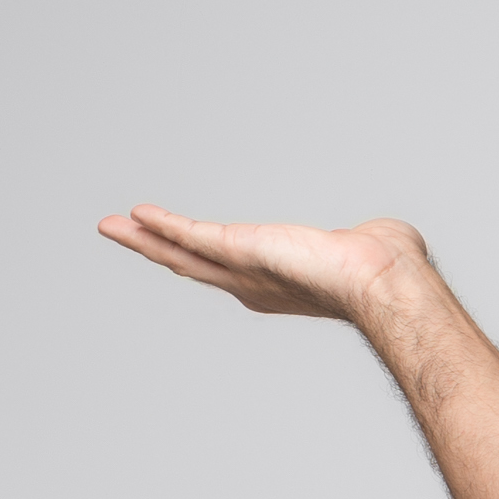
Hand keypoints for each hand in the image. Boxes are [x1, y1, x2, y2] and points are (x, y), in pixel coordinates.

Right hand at [96, 204, 431, 324]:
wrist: (383, 279)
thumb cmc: (387, 267)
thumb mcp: (364, 251)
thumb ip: (363, 244)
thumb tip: (387, 238)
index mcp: (278, 283)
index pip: (227, 267)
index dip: (197, 255)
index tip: (175, 244)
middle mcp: (254, 283)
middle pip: (190, 263)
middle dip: (153, 247)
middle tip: (119, 230)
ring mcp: (244, 271)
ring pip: (181, 253)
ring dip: (144, 238)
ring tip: (111, 224)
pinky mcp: (240, 251)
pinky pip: (192, 236)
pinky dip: (164, 225)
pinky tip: (136, 215)